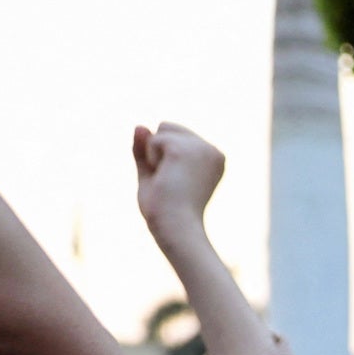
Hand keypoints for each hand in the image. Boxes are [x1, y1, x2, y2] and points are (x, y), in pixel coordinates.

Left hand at [133, 122, 226, 242]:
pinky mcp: (185, 149)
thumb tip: (139, 125)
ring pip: (162, 129)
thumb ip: (145, 152)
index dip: (164, 158)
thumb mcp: (153, 177)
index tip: (176, 184)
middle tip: (170, 182)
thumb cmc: (167, 212)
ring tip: (169, 179)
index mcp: (214, 160)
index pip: (177, 137)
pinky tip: (165, 177)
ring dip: (155, 154)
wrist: (176, 229)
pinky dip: (151, 158)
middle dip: (159, 151)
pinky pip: (154, 139)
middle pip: (169, 126)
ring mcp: (202, 148)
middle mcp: (213, 151)